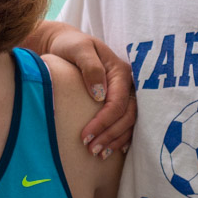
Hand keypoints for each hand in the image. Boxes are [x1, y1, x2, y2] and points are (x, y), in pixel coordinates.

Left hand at [29, 21, 135, 157]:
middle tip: (91, 150)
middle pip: (128, 115)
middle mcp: (127, 83)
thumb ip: (90, 67)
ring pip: (130, 122)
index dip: (104, 122)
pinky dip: (120, 138)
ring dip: (116, 140)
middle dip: (110, 135)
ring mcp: (126, 93)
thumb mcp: (78, 48)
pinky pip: (127, 123)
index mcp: (120, 71)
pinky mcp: (119, 100)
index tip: (85, 136)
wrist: (66, 44)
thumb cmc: (70, 45)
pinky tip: (113, 150)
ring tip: (97, 154)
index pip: (118, 103)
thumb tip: (99, 94)